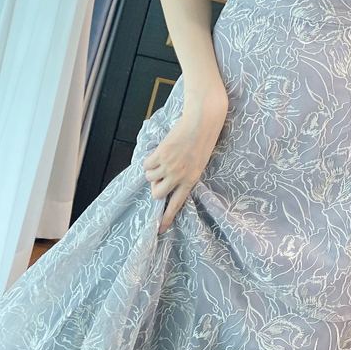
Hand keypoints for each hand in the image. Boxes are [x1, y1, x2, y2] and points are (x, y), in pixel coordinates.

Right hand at [143, 91, 227, 234]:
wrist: (203, 120)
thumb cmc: (204, 140)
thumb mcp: (199, 162)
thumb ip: (185, 174)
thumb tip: (167, 181)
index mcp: (191, 180)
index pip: (177, 204)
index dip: (167, 218)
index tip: (160, 229)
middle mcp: (179, 176)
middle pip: (157, 194)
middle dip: (155, 188)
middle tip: (160, 177)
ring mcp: (169, 166)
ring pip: (150, 178)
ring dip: (152, 171)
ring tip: (163, 159)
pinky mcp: (161, 154)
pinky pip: (146, 165)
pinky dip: (149, 160)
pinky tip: (159, 152)